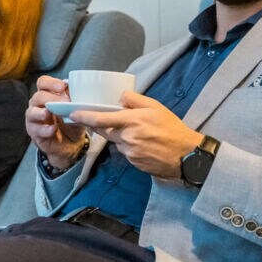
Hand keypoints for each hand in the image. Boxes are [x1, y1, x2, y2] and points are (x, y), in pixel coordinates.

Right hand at [25, 75, 88, 169]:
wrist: (71, 143)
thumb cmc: (71, 121)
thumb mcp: (76, 109)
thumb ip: (75, 99)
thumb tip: (80, 90)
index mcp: (47, 94)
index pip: (43, 82)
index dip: (51, 83)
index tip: (62, 86)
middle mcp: (37, 104)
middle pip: (38, 96)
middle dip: (51, 98)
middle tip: (64, 102)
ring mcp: (34, 119)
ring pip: (31, 112)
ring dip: (40, 113)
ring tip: (48, 113)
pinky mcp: (35, 133)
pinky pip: (36, 130)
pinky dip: (45, 129)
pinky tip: (53, 129)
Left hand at [70, 91, 204, 178]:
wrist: (187, 155)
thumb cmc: (173, 129)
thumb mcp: (156, 107)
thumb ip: (135, 99)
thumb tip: (119, 98)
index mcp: (132, 121)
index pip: (102, 119)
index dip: (85, 117)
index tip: (73, 114)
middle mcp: (128, 137)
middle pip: (104, 131)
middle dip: (99, 126)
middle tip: (100, 120)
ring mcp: (130, 152)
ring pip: (116, 142)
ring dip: (119, 136)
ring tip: (138, 133)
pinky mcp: (134, 163)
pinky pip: (125, 152)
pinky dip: (128, 146)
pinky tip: (143, 144)